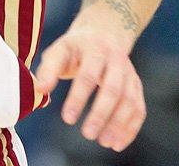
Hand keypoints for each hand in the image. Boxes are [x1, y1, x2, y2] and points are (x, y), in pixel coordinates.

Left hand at [34, 12, 145, 151]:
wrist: (102, 33)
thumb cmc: (74, 48)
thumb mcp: (58, 51)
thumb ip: (48, 70)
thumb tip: (39, 90)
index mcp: (94, 49)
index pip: (87, 76)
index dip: (78, 98)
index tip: (67, 119)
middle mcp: (116, 60)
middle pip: (113, 89)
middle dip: (101, 114)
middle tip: (87, 135)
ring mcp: (129, 73)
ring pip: (129, 101)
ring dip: (118, 124)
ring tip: (104, 142)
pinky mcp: (136, 85)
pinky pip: (139, 109)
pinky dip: (130, 128)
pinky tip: (117, 143)